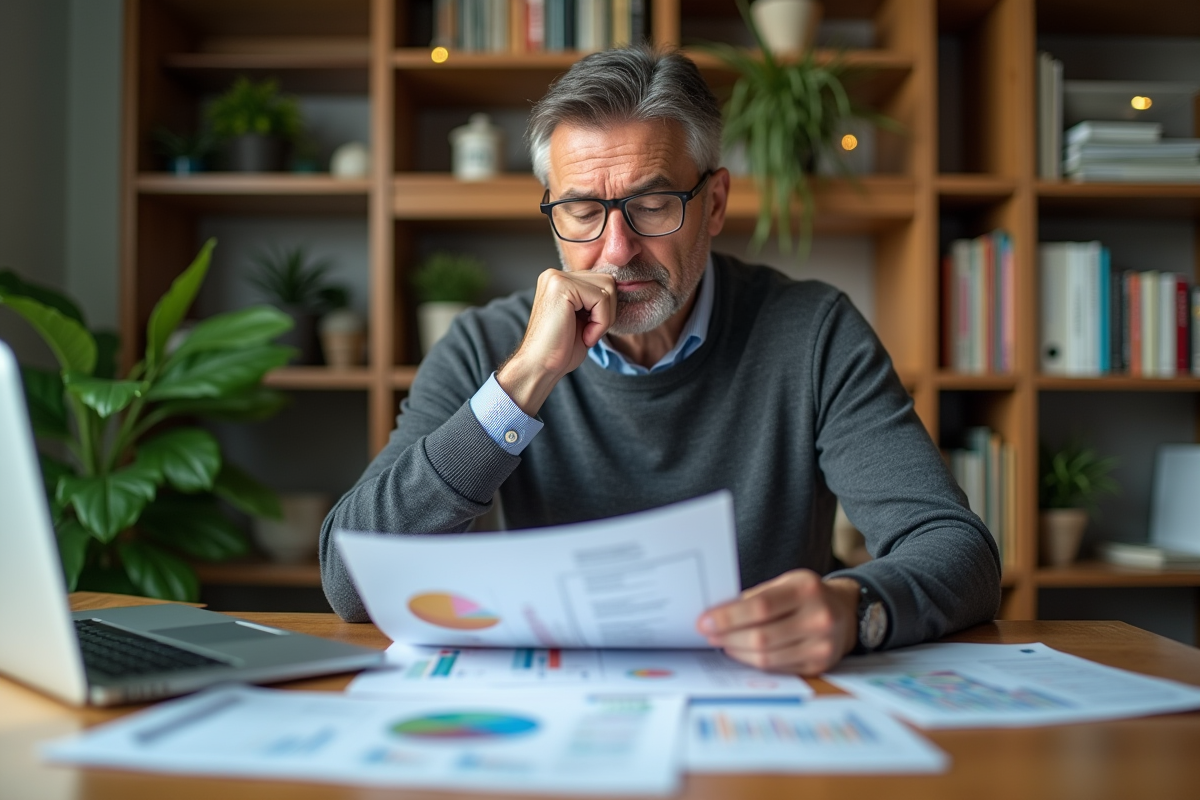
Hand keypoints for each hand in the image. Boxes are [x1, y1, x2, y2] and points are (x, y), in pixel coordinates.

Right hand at [497, 269, 616, 414]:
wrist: (540, 367)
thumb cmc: (561, 350)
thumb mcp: (584, 318)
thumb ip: (595, 299)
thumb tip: (623, 286)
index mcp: (560, 281)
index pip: (602, 282)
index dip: (605, 310)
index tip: (589, 331)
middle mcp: (555, 274)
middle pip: (608, 281)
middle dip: (607, 312)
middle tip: (589, 333)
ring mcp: (557, 278)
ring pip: (608, 288)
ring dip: (604, 318)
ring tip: (586, 334)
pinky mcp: (561, 286)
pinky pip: (601, 298)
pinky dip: (600, 323)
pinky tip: (584, 336)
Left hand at [697, 571, 860, 675]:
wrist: (846, 611)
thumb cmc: (807, 595)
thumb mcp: (786, 583)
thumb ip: (756, 597)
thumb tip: (718, 615)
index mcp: (806, 589)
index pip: (761, 607)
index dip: (729, 617)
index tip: (705, 621)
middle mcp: (818, 618)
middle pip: (762, 637)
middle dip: (728, 637)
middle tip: (708, 635)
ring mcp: (821, 645)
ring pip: (767, 658)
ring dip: (737, 652)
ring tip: (723, 643)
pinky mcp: (819, 665)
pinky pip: (778, 668)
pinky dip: (754, 662)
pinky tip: (743, 653)